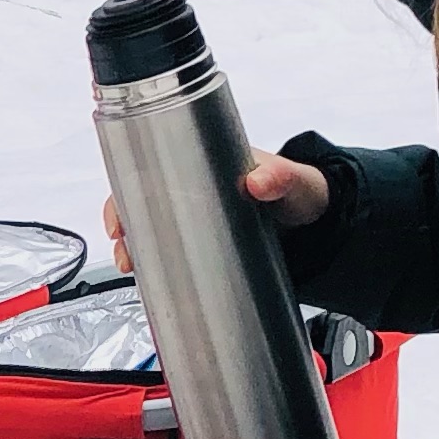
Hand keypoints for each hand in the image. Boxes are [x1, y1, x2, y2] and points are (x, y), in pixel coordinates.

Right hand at [103, 151, 328, 271]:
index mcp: (207, 162)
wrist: (319, 221)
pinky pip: (173, 249)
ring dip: (136, 246)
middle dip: (124, 224)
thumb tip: (258, 182)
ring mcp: (199, 216)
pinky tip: (150, 276)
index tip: (119, 214)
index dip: (127, 189)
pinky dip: (157, 262)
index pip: (152, 167)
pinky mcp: (209, 242)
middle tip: (124, 248)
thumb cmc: (301, 191)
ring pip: (154, 228)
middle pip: (143, 201)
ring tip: (132, 266)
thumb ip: (282, 178)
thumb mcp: (293, 181)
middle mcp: (195, 187)